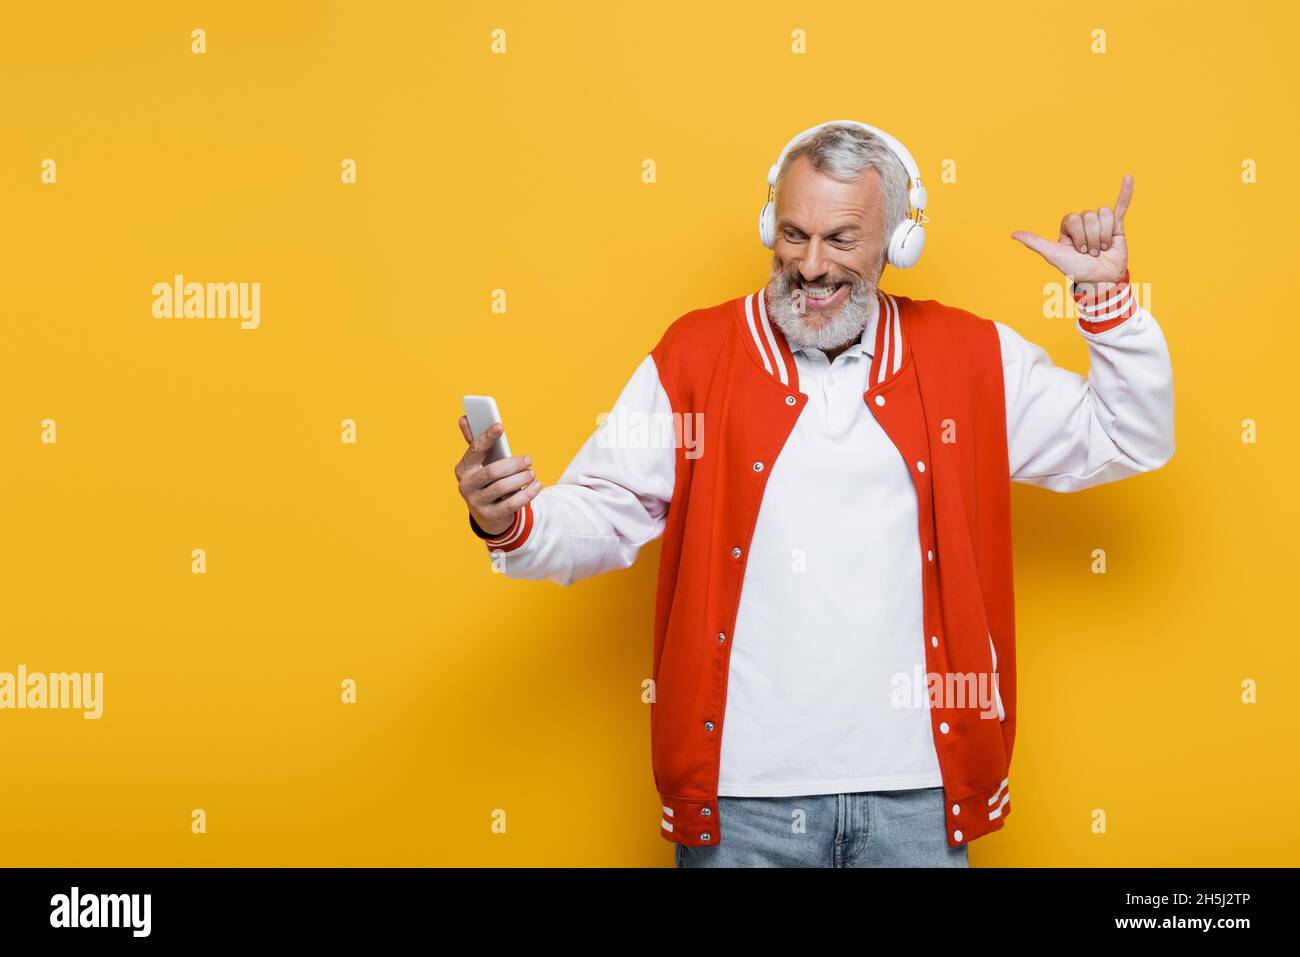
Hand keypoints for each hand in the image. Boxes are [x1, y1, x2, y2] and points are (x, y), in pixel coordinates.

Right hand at [455, 415, 541, 536]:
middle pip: (491, 471)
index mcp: (463, 468)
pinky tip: (537, 486)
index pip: (474, 450)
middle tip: (528, 460)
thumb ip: (476, 442)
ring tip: (532, 474)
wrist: (488, 515)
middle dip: (513, 464)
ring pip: (501, 488)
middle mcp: (466, 485)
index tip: (500, 425)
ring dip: (521, 479)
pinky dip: (527, 494)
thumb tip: (464, 418)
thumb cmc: (486, 481)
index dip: (487, 437)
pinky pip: (511, 504)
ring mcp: (477, 502)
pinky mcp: (490, 515)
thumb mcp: (481, 464)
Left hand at [1010, 174, 1132, 284]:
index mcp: (1068, 226)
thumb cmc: (1076, 269)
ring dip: (1105, 235)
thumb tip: (1013, 234)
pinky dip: (1126, 192)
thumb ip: (1035, 243)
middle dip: (1092, 238)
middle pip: (1090, 215)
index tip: (1078, 251)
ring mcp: (1100, 223)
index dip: (1078, 235)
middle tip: (1092, 253)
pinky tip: (1128, 177)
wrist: (1101, 280)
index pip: (1074, 218)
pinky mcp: (1117, 225)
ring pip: (1104, 214)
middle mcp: (1083, 223)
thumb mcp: (1053, 255)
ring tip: (1103, 248)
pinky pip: (1121, 205)